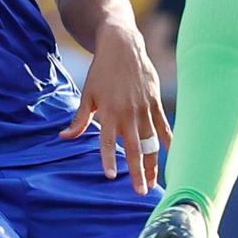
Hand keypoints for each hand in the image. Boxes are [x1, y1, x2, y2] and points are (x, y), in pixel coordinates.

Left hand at [59, 21, 171, 194]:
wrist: (122, 46)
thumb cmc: (101, 72)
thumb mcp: (87, 94)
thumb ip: (79, 119)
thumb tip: (64, 137)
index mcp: (108, 111)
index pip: (108, 140)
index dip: (109, 158)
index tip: (112, 176)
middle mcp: (128, 112)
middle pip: (134, 147)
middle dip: (138, 171)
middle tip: (140, 192)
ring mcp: (144, 108)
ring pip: (151, 141)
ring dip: (153, 163)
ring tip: (154, 183)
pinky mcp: (155, 102)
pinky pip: (164, 126)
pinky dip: (168, 142)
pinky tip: (173, 157)